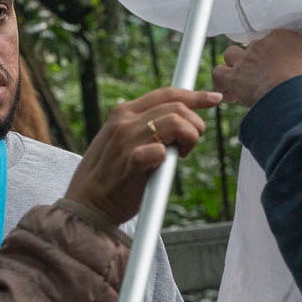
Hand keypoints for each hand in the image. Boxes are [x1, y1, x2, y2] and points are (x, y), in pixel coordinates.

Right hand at [64, 87, 221, 225]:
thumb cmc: (112, 175)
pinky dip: (168, 157)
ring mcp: (125, 141)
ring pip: (176, 123)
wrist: (87, 207)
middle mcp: (124, 121)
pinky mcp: (129, 163)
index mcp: (123, 113)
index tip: (214, 99)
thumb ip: (148, 126)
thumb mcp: (126, 141)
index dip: (195, 96)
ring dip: (189, 139)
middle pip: (177, 107)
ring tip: (181, 155)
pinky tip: (163, 167)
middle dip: (195, 125)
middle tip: (190, 145)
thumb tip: (183, 117)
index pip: (166, 94)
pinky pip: (160, 150)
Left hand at [212, 29, 301, 106]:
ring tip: (244, 77)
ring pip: (230, 54)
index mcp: (280, 36)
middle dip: (257, 59)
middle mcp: (259, 44)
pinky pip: (218, 74)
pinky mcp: (233, 76)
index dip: (275, 50)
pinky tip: (230, 90)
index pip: (274, 37)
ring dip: (235, 64)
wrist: (292, 92)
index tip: (280, 61)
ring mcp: (244, 59)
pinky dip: (222, 81)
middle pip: (253, 46)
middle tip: (265, 74)